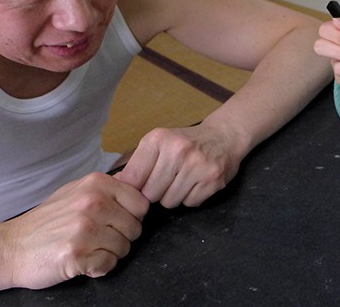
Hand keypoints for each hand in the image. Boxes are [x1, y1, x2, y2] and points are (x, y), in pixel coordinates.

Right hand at [3, 173, 148, 289]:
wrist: (11, 247)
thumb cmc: (47, 221)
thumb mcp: (76, 191)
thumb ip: (107, 188)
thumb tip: (138, 183)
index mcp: (97, 184)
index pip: (141, 203)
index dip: (133, 217)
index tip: (117, 222)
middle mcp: (93, 203)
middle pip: (136, 227)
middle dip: (122, 237)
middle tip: (100, 238)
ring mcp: (85, 228)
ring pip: (124, 247)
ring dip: (110, 253)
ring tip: (89, 248)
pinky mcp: (77, 253)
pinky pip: (109, 264)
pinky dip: (99, 267)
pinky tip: (83, 260)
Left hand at [115, 122, 242, 207]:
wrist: (225, 135)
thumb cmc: (186, 142)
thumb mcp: (159, 143)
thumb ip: (137, 164)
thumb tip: (114, 185)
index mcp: (159, 139)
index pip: (133, 178)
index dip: (135, 187)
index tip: (142, 185)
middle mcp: (179, 151)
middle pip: (151, 194)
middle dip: (156, 192)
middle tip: (168, 180)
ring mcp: (198, 166)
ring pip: (170, 202)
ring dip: (173, 196)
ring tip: (183, 180)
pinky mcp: (213, 180)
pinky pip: (190, 203)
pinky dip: (191, 198)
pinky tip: (196, 183)